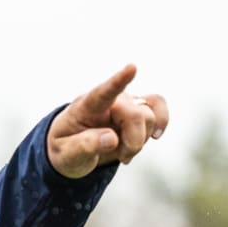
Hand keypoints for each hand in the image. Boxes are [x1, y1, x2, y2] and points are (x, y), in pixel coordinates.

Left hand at [46, 64, 168, 178]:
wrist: (72, 150)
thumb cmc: (66, 149)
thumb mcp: (66, 155)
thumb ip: (83, 147)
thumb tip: (112, 139)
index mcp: (85, 108)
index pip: (102, 93)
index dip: (118, 81)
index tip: (132, 67)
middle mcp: (108, 101)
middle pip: (136, 114)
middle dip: (134, 142)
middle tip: (123, 159)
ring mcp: (124, 103)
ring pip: (150, 116)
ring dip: (141, 141)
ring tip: (124, 153)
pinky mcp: (136, 108)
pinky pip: (158, 105)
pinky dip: (161, 121)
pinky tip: (155, 136)